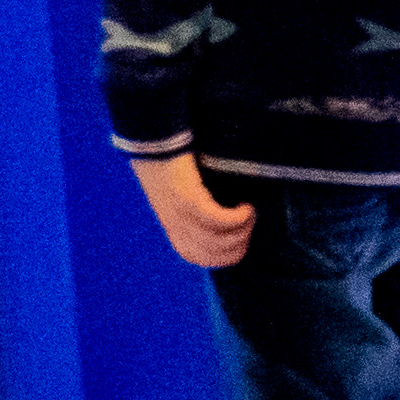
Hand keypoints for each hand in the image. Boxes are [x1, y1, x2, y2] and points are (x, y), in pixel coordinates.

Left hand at [133, 150, 254, 269]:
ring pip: (220, 242)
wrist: (151, 140)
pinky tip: (246, 207)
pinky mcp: (187, 198)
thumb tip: (222, 214)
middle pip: (216, 256)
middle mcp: (176, 225)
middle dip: (240, 245)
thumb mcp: (178, 192)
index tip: (242, 234)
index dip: (229, 253)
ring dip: (243, 231)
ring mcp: (181, 214)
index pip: (204, 259)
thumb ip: (194, 208)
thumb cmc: (171, 162)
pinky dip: (238, 218)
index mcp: (174, 227)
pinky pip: (218, 220)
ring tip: (249, 212)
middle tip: (249, 222)